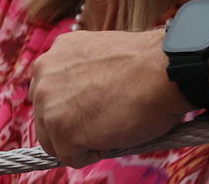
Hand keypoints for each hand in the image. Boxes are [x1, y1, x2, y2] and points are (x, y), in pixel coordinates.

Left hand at [29, 28, 190, 166]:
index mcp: (57, 51)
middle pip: (47, 118)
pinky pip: (72, 158)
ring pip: (56, 141)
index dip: (74, 107)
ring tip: (112, 123)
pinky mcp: (62, 131)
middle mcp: (44, 72)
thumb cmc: (145, 66)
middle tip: (106, 118)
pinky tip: (114, 132)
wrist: (164, 71)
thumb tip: (81, 101)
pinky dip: (94, 153)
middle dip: (73, 125)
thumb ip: (81, 75)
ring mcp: (49, 103)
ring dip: (83, 140)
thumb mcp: (101, 57)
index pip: (51, 93)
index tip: (96, 106)